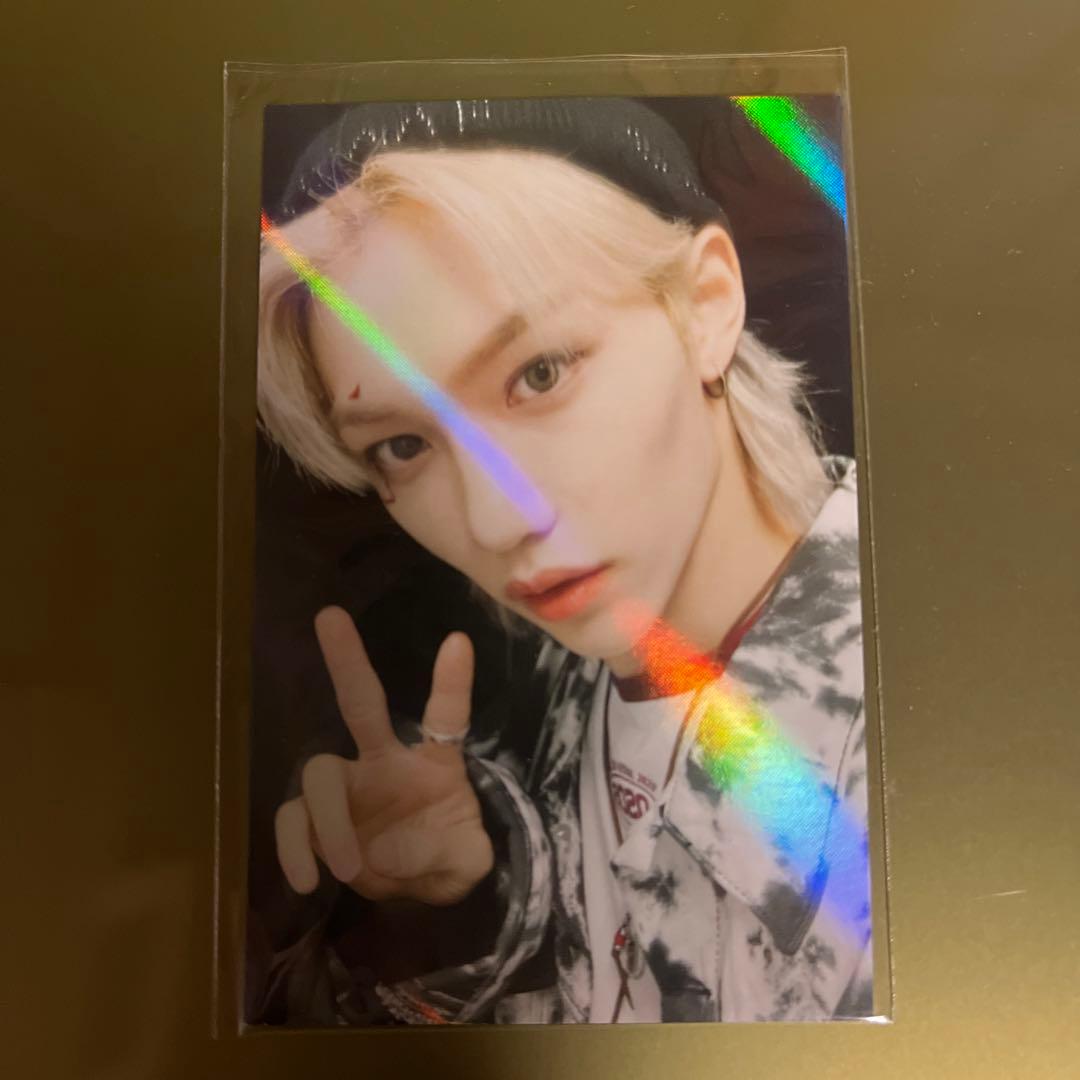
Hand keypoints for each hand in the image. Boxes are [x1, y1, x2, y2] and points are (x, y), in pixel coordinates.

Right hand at [274, 606, 493, 905]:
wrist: (417, 888)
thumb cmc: (448, 854)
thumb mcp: (469, 861)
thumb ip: (446, 855)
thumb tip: (383, 851)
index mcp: (435, 760)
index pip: (446, 715)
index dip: (452, 682)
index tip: (459, 642)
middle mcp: (385, 759)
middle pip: (360, 702)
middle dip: (346, 659)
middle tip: (329, 614)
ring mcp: (347, 787)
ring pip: (320, 772)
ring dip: (330, 819)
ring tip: (350, 867)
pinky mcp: (316, 821)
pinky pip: (294, 821)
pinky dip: (293, 850)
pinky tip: (305, 881)